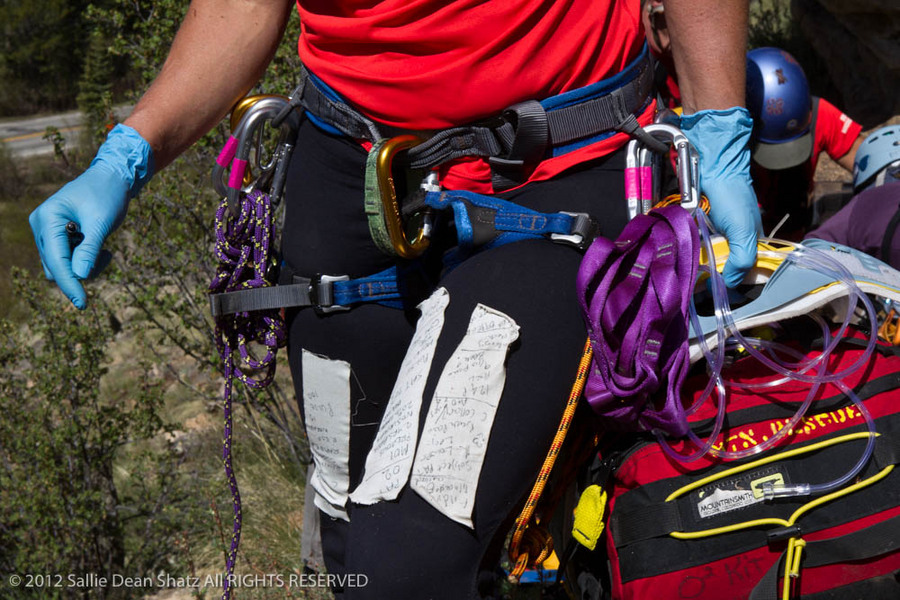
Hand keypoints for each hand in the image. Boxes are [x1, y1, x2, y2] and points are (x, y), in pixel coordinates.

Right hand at [28, 124, 153, 308]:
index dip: (69, 283)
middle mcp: (41, 226)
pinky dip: (86, 261)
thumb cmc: (107, 195)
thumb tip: (80, 276)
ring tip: (105, 250)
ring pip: (62, 267)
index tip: (82, 303)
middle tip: (107, 256)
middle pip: (55, 267)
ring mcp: (48, 233)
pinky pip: (68, 261)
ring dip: (85, 266)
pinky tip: (102, 250)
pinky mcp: (58, 238)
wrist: (112, 179)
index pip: (56, 260)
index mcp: (47, 219)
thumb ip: (90, 249)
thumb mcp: (101, 223)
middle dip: (81, 270)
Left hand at [680, 107, 761, 287]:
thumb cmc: (732, 199)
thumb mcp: (743, 233)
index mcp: (749, 243)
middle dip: (709, 276)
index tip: (714, 293)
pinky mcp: (696, 225)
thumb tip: (726, 285)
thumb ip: (740, 261)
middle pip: (720, 267)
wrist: (713, 168)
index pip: (741, 272)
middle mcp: (731, 240)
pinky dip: (687, 249)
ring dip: (695, 265)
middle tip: (696, 285)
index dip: (730, 283)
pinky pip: (691, 244)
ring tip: (686, 275)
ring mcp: (713, 233)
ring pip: (704, 258)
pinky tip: (681, 256)